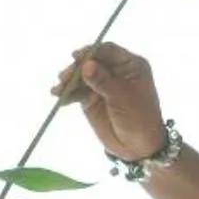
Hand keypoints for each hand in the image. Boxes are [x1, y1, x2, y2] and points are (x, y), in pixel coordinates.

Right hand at [53, 42, 166, 162]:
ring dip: (69, 81)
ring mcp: (101, 84)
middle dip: (77, 68)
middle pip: (91, 61)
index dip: (92, 52)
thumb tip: (86, 65)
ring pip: (81, 76)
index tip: (76, 57)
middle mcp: (115, 71)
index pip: (108, 51)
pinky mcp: (90, 98)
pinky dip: (67, 94)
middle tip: (64, 77)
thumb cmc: (139, 119)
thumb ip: (103, 81)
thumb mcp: (123, 99)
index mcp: (130, 65)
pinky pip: (76, 92)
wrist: (137, 148)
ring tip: (59, 90)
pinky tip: (60, 98)